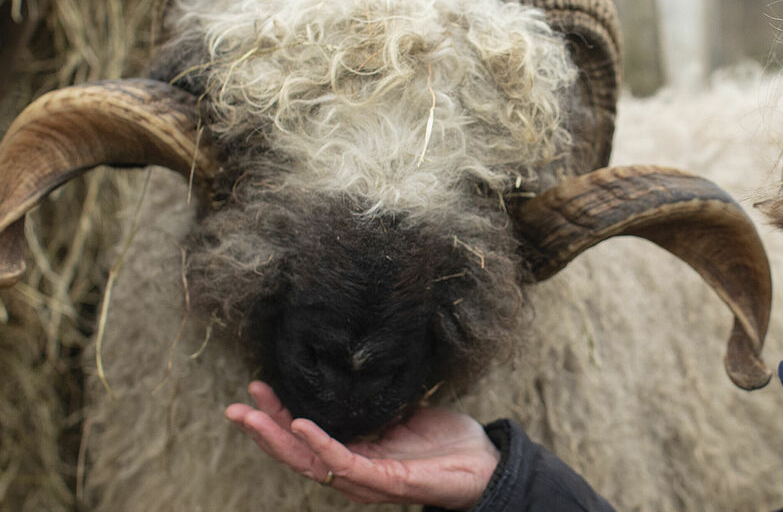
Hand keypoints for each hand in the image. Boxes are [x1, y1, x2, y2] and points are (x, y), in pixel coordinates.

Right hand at [225, 381, 498, 509]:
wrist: (483, 464)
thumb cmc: (446, 441)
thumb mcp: (404, 411)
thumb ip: (376, 399)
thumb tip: (355, 367)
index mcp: (354, 453)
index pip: (304, 438)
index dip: (277, 416)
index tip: (256, 387)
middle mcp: (352, 470)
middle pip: (296, 453)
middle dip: (262, 429)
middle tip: (233, 406)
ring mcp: (366, 478)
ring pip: (309, 461)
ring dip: (278, 437)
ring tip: (252, 414)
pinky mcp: (385, 480)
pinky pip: (345, 462)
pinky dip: (321, 443)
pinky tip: (302, 424)